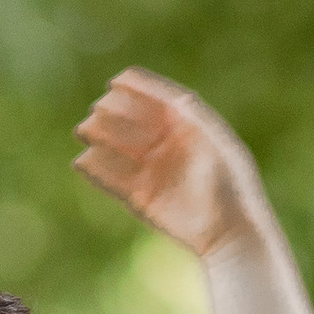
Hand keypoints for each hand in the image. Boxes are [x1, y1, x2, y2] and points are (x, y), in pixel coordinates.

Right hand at [73, 68, 278, 260]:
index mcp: (190, 127)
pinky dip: (97, 170)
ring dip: (101, 137)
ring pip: (120, 148)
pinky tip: (81, 161)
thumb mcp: (219, 146)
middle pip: (134, 120)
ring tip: (84, 131)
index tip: (116, 80)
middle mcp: (168, 145)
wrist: (230, 233)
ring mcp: (154, 171)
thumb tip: (178, 98)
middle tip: (97, 110)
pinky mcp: (142, 197)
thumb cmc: (232, 187)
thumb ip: (198, 121)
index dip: (138, 87)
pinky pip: (114, 180)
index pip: (159, 100)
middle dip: (114, 111)